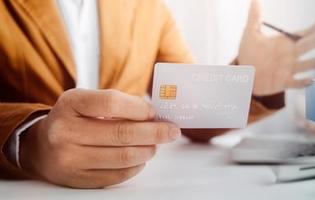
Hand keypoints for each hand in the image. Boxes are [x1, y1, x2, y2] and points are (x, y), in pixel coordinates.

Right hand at [20, 89, 179, 187]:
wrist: (40, 146)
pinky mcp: (77, 179)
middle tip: (172, 131)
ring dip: (147, 150)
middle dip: (154, 133)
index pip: (111, 102)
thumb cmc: (73, 119)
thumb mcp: (86, 101)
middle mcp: (65, 132)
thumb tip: (155, 116)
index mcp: (70, 104)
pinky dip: (135, 166)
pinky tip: (140, 158)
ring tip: (155, 145)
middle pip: (122, 133)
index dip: (139, 108)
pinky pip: (117, 175)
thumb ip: (117, 103)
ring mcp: (69, 158)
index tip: (154, 113)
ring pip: (123, 157)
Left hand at [238, 0, 314, 95]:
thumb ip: (254, 17)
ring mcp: (287, 69)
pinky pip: (295, 83)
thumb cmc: (249, 54)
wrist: (244, 74)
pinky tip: (310, 80)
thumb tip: (254, 0)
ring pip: (305, 65)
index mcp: (283, 43)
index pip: (300, 35)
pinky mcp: (283, 82)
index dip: (311, 29)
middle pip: (307, 46)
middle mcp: (289, 56)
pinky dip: (303, 82)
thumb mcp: (250, 33)